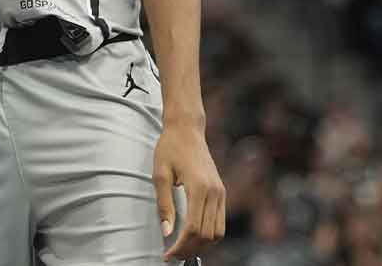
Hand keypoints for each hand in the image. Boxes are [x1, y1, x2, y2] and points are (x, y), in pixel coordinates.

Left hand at [153, 119, 225, 260]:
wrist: (187, 129)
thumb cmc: (170, 148)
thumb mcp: (160, 174)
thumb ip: (164, 205)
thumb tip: (167, 233)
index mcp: (199, 187)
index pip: (194, 228)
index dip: (181, 246)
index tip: (168, 255)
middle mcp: (214, 192)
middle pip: (208, 235)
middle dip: (191, 250)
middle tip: (173, 256)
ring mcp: (221, 192)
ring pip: (218, 232)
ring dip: (202, 246)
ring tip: (183, 250)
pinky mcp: (221, 191)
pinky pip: (220, 222)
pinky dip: (209, 235)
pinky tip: (193, 237)